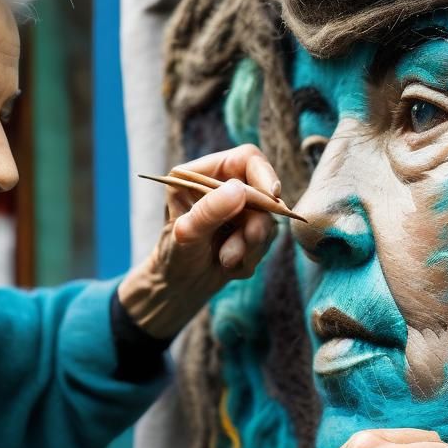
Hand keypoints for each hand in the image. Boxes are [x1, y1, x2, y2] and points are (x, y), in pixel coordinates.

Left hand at [118, 145, 281, 340]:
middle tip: (245, 242)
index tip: (272, 197)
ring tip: (225, 260)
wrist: (179, 288)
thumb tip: (239, 190)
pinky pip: (266, 241)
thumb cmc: (174, 256)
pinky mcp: (250, 231)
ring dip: (249, 246)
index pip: (247, 159)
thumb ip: (210, 211)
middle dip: (255, 223)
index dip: (264, 174)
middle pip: (264, 192)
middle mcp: (223, 187)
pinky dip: (250, 257)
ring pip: (267, 220)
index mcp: (202, 174)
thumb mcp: (187, 233)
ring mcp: (240, 209)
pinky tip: (229, 265)